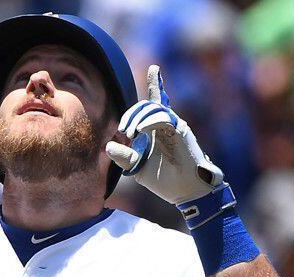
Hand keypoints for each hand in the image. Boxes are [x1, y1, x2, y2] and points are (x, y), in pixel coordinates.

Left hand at [106, 65, 222, 204]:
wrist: (185, 192)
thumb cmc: (164, 180)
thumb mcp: (137, 167)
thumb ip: (124, 157)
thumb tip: (108, 145)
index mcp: (157, 129)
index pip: (154, 103)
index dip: (157, 84)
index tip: (156, 68)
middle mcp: (167, 124)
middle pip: (147, 105)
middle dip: (131, 115)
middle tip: (124, 131)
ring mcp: (174, 125)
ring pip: (153, 108)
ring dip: (138, 118)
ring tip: (130, 133)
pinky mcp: (180, 130)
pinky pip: (162, 117)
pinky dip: (148, 122)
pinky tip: (139, 131)